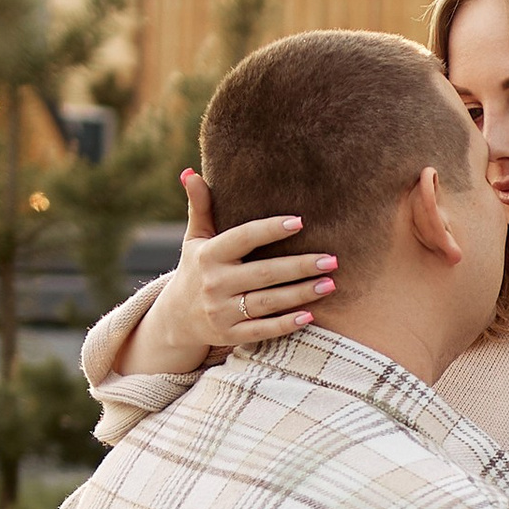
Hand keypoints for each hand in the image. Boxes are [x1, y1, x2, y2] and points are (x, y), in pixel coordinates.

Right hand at [115, 172, 335, 375]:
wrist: (176, 318)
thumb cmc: (196, 269)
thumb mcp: (195, 238)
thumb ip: (200, 206)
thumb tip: (189, 172)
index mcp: (208, 255)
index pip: (243, 238)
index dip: (270, 230)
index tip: (300, 222)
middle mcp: (214, 284)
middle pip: (264, 273)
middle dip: (300, 266)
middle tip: (332, 259)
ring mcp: (221, 312)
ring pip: (268, 303)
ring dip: (301, 294)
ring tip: (330, 284)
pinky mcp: (229, 335)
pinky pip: (262, 331)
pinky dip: (285, 324)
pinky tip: (310, 315)